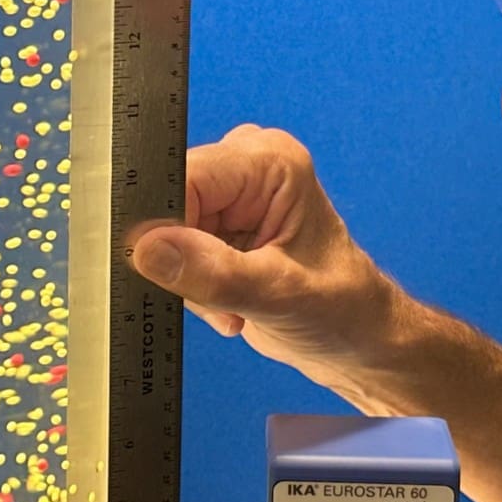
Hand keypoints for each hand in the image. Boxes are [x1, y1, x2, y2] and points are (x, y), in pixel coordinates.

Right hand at [129, 125, 403, 396]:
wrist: (356, 339)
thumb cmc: (342, 311)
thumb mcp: (278, 295)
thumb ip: (213, 273)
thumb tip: (146, 249)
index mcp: (268, 162)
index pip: (184, 176)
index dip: (162, 225)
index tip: (168, 273)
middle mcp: (244, 166)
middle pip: (168, 205)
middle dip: (181, 260)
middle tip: (221, 298)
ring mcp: (228, 196)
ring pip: (164, 235)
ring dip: (189, 280)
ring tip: (234, 304)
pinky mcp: (215, 225)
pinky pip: (171, 253)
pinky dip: (193, 286)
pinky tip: (230, 304)